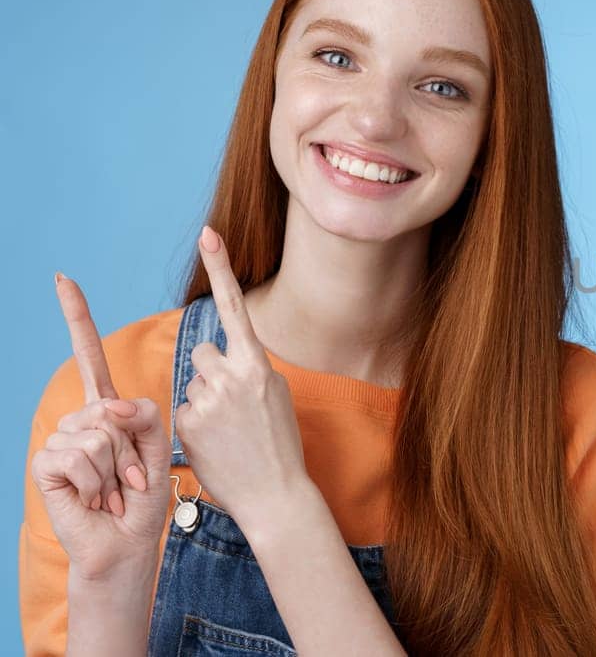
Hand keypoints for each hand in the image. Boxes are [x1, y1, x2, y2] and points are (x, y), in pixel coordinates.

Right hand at [30, 275, 171, 579]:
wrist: (128, 541)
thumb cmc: (145, 495)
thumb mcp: (157, 446)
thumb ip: (143, 416)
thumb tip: (109, 405)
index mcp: (107, 409)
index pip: (89, 356)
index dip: (77, 318)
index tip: (64, 279)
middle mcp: (80, 420)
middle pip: (110, 406)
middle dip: (132, 448)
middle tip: (131, 478)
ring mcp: (60, 440)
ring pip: (97, 433)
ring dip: (116, 469)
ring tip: (114, 489)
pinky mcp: (46, 464)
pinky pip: (78, 454)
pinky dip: (98, 480)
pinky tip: (95, 496)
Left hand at [175, 225, 310, 531]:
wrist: (276, 495)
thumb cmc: (279, 445)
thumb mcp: (277, 397)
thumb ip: (252, 370)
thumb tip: (228, 357)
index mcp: (259, 365)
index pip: (235, 307)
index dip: (220, 268)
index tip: (208, 234)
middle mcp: (232, 376)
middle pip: (203, 353)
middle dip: (212, 373)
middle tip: (233, 408)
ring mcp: (208, 400)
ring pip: (192, 381)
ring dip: (204, 400)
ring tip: (228, 432)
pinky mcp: (187, 423)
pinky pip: (182, 409)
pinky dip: (196, 425)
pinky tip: (215, 444)